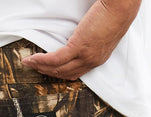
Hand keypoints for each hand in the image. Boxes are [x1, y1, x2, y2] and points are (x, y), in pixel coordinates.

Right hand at [21, 0, 141, 79]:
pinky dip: (43, 60)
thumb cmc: (113, 15)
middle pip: (65, 74)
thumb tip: (78, 39)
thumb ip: (91, 40)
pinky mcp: (79, 47)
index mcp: (97, 59)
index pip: (75, 73)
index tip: (48, 70)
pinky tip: (34, 58)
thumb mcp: (101, 33)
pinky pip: (56, 59)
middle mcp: (91, 61)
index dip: (60, 73)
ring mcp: (85, 56)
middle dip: (47, 72)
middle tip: (35, 68)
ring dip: (42, 67)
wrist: (120, 8)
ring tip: (30, 63)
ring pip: (59, 69)